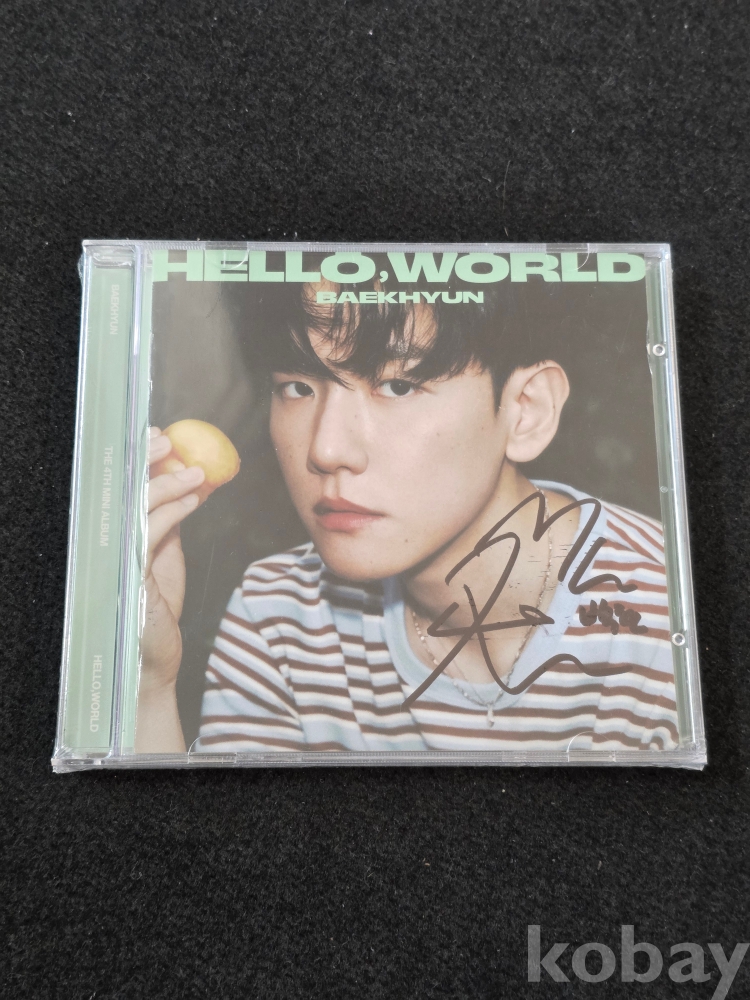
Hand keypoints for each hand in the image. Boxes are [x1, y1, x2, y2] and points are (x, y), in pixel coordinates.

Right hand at [139, 426, 205, 696]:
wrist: (155, 659)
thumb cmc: (158, 609)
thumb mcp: (166, 556)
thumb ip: (170, 521)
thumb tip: (188, 483)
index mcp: (117, 536)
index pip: (121, 488)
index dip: (136, 460)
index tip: (158, 436)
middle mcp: (108, 544)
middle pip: (119, 491)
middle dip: (142, 461)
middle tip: (168, 440)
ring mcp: (115, 560)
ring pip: (134, 509)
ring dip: (166, 484)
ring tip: (197, 472)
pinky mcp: (128, 577)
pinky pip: (150, 535)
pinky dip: (173, 513)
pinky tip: (193, 500)